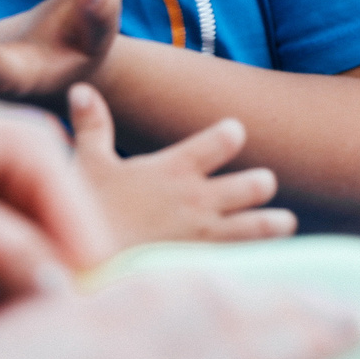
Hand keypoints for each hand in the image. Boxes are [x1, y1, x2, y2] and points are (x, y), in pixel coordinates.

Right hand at [0, 272, 359, 358]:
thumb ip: (8, 338)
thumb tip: (18, 342)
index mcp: (80, 312)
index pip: (169, 285)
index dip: (220, 280)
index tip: (250, 277)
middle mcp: (131, 345)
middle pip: (227, 309)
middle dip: (286, 302)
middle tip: (337, 301)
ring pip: (258, 357)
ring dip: (316, 338)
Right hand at [71, 86, 294, 247]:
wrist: (78, 269)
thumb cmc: (85, 213)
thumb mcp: (87, 165)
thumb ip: (93, 126)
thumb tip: (80, 89)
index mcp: (174, 169)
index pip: (225, 139)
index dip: (232, 134)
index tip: (231, 135)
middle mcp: (196, 199)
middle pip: (258, 183)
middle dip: (261, 182)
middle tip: (258, 185)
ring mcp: (202, 235)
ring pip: (262, 224)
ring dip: (274, 222)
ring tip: (281, 222)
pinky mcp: (202, 265)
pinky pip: (245, 260)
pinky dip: (259, 257)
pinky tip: (263, 259)